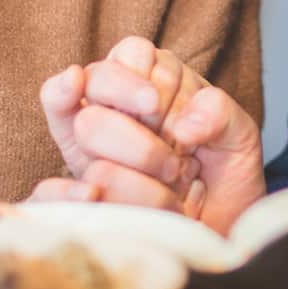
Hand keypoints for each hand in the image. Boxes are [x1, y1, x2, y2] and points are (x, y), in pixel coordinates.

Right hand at [38, 37, 265, 231]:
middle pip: (98, 89)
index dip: (138, 80)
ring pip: (85, 132)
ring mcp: (91, 152)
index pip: (129, 53)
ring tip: (168, 191)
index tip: (156, 107)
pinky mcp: (78, 196)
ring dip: (133, 167)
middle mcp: (114, 109)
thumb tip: (184, 126)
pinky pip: (48, 190)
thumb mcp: (240, 139)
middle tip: (172, 163)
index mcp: (151, 82)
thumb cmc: (225, 179)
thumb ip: (219, 114)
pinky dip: (66, 191)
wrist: (222, 234)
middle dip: (138, 134)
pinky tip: (90, 196)